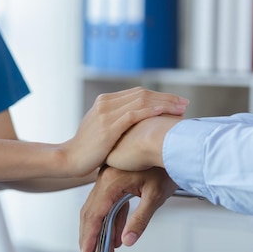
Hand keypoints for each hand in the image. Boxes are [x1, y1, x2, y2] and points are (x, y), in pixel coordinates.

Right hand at [62, 87, 186, 176]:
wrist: (68, 159)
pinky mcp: (108, 126)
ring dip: (164, 103)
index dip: (159, 96)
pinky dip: (151, 111)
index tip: (175, 102)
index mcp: (104, 102)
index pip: (137, 93)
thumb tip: (133, 126)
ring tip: (180, 108)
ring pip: (141, 101)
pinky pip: (134, 114)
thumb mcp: (99, 130)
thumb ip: (114, 122)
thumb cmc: (85, 150)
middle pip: (142, 94)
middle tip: (184, 103)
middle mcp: (105, 103)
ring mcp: (106, 113)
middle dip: (166, 97)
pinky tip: (164, 112)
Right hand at [79, 166, 177, 251]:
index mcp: (111, 182)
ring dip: (100, 230)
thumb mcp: (154, 196)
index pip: (94, 215)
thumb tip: (127, 240)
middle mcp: (105, 179)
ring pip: (97, 209)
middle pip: (90, 213)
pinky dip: (110, 220)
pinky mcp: (114, 179)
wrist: (171, 142)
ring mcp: (108, 178)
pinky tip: (115, 234)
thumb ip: (139, 220)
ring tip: (105, 250)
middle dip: (89, 236)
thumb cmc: (165, 164)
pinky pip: (107, 203)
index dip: (89, 236)